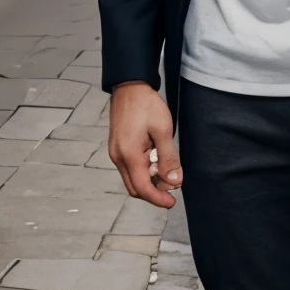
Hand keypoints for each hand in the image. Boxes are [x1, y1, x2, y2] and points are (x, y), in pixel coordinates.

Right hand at [108, 82, 180, 208]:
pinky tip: (156, 159)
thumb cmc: (146, 105)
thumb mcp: (163, 130)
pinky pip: (130, 168)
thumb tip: (174, 181)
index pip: (142, 189)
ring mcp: (116, 153)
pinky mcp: (118, 148)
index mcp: (128, 155)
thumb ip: (168, 158)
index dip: (158, 199)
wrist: (129, 86)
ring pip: (132, 179)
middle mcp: (118, 157)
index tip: (172, 203)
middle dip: (154, 192)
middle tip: (173, 183)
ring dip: (150, 180)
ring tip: (166, 167)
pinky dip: (144, 171)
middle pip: (135, 188)